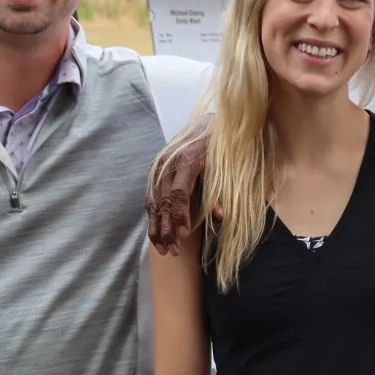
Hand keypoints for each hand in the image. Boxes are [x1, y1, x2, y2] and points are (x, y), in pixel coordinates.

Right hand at [146, 122, 210, 254]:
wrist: (206, 124)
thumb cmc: (217, 146)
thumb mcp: (223, 165)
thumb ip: (219, 191)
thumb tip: (219, 216)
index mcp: (186, 161)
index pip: (179, 192)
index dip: (180, 214)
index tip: (183, 233)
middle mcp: (168, 165)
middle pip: (164, 201)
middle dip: (167, 228)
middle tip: (173, 250)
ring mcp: (159, 169)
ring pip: (154, 203)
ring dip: (157, 228)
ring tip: (163, 249)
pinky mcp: (155, 173)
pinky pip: (151, 198)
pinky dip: (153, 218)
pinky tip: (156, 234)